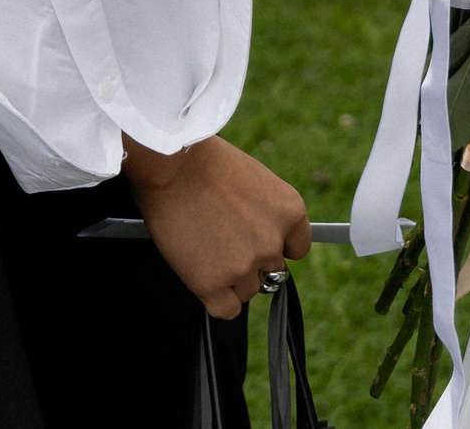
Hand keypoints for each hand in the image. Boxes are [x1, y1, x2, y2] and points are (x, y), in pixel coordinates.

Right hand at [122, 137, 311, 318]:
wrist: (172, 163)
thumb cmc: (204, 161)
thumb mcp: (254, 178)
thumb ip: (264, 212)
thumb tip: (256, 234)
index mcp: (290, 212)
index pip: (297, 248)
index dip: (275, 246)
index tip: (258, 241)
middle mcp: (273, 243)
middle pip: (271, 271)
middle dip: (250, 260)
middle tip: (224, 243)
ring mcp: (244, 266)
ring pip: (247, 290)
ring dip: (230, 278)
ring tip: (204, 251)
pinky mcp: (213, 284)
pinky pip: (226, 309)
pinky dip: (216, 298)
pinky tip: (202, 278)